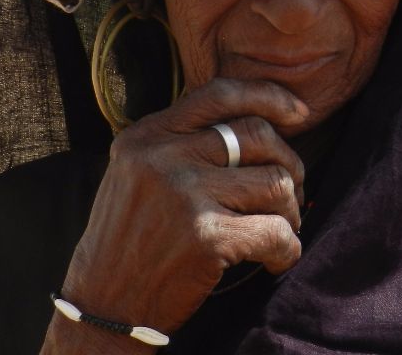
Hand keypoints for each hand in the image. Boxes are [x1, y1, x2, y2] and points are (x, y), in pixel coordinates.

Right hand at [48, 79, 308, 347]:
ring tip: (281, 228)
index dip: (269, 97)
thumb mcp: (139, 172)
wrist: (103, 307)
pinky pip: (277, 231)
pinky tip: (276, 260)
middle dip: (288, 163)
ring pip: (276, 181)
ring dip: (290, 209)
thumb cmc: (132, 237)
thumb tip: (262, 117)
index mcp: (147, 135)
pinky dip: (288, 248)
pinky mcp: (207, 238)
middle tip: (289, 193)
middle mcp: (164, 157)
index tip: (299, 113)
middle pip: (259, 135)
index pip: (221, 94)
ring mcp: (186, 195)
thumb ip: (183, 141)